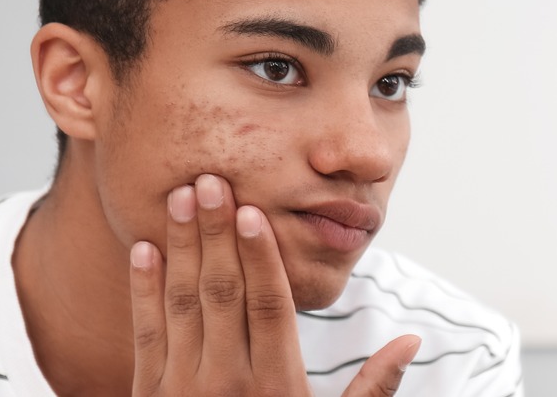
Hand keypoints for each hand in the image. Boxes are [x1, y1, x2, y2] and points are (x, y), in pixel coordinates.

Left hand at [129, 174, 420, 395]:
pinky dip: (143, 289)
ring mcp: (182, 388)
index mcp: (277, 386)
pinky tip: (144, 249)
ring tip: (178, 197)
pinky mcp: (149, 394)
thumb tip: (414, 341)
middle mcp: (228, 382)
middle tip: (209, 180)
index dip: (259, 256)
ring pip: (182, 302)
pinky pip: (145, 333)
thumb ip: (372, 391)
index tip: (251, 210)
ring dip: (179, 246)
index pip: (268, 306)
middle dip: (215, 233)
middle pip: (222, 292)